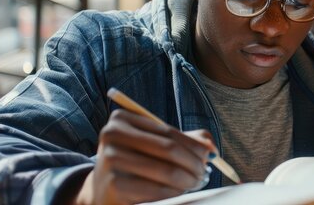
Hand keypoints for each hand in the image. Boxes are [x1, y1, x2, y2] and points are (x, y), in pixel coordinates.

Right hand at [75, 109, 215, 204]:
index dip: (195, 145)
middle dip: (194, 163)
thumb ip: (186, 140)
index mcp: (122, 119)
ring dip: (187, 180)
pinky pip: (157, 191)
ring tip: (193, 183)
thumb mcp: (157, 144)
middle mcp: (112, 134)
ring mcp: (110, 160)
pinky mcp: (114, 185)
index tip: (209, 156)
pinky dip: (174, 194)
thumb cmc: (137, 162)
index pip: (170, 132)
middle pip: (169, 149)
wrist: (103, 190)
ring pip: (167, 171)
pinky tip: (177, 194)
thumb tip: (210, 145)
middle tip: (204, 174)